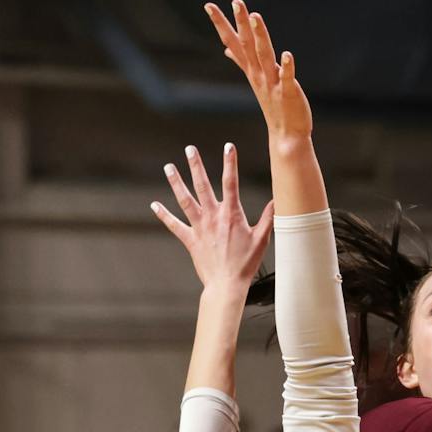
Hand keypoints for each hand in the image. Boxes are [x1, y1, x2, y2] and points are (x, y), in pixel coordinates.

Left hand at [152, 142, 275, 294]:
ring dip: (176, 182)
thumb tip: (277, 200)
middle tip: (189, 149)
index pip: (230, 182)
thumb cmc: (246, 264)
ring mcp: (199, 227)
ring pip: (185, 200)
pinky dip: (164, 215)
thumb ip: (268, 218)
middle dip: (196, 165)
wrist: (227, 285)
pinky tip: (154, 205)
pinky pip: (174, 225)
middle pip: (202, 185)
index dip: (230, 162)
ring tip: (168, 167)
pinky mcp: (190, 240)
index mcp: (231, 214)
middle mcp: (212, 217)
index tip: (228, 146)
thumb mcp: (262, 239)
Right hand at [206, 0, 311, 143]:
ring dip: (259, 37)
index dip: (221, 24)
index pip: (233, 43)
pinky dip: (287, 67)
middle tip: (236, 2)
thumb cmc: (273, 105)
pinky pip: (287, 78)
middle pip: (247, 45)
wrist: (287, 135)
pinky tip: (288, 54)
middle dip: (241, 23)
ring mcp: (273, 84)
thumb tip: (227, 49)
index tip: (209, 5)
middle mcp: (259, 74)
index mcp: (252, 70)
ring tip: (256, 17)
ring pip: (264, 56)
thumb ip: (242, 61)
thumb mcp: (255, 79)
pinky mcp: (288, 93)